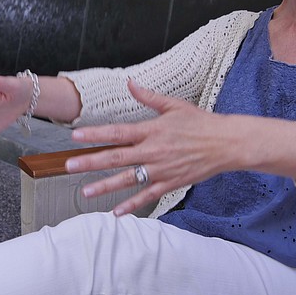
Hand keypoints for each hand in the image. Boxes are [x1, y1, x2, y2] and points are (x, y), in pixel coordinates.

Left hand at [64, 79, 236, 215]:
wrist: (227, 144)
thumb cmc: (201, 123)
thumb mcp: (174, 105)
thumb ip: (148, 97)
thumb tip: (130, 83)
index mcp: (152, 130)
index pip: (118, 132)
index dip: (95, 134)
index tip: (75, 137)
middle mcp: (153, 151)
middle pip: (116, 158)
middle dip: (90, 162)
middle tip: (68, 166)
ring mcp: (161, 170)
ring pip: (128, 179)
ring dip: (105, 186)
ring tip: (85, 192)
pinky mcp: (170, 183)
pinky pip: (147, 196)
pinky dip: (132, 205)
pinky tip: (116, 212)